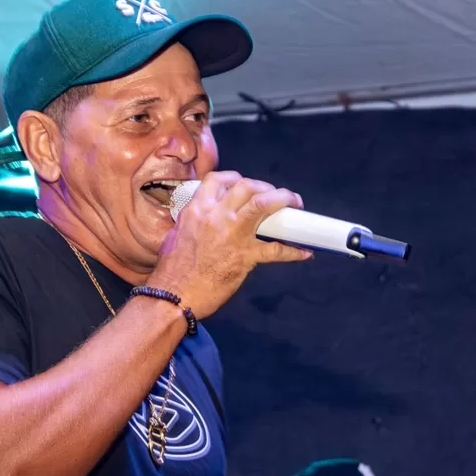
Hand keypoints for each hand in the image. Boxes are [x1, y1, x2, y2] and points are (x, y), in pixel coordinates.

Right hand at [146, 171, 310, 318]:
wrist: (174, 296)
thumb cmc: (171, 272)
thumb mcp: (177, 236)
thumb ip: (193, 223)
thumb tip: (204, 222)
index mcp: (196, 209)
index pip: (218, 180)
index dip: (236, 178)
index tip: (246, 185)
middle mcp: (216, 215)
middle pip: (246, 186)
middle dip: (265, 187)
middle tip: (275, 196)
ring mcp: (233, 234)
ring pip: (263, 204)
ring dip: (284, 200)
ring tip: (296, 204)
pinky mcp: (245, 256)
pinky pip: (275, 250)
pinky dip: (293, 251)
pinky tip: (304, 252)